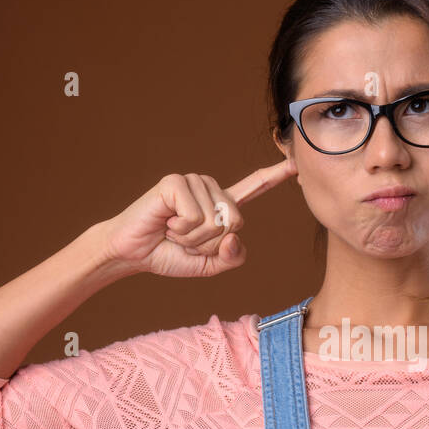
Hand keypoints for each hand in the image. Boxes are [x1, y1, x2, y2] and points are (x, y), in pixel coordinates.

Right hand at [99, 159, 297, 276]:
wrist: (134, 253)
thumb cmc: (169, 255)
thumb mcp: (209, 264)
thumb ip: (231, 257)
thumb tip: (234, 236)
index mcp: (222, 204)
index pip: (255, 187)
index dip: (275, 176)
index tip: (295, 164)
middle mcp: (211, 189)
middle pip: (235, 221)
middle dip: (209, 243)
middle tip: (184, 238)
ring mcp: (194, 182)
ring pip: (215, 221)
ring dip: (192, 237)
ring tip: (173, 230)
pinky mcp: (176, 182)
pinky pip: (195, 216)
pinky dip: (180, 229)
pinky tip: (166, 222)